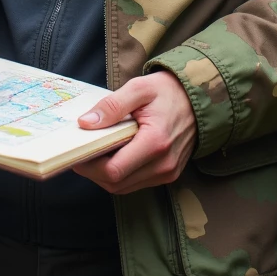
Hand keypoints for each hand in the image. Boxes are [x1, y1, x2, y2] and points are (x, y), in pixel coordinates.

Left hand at [73, 71, 197, 194]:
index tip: (77, 151)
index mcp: (156, 142)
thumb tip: (85, 123)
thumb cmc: (168, 91)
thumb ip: (112, 106)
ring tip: (97, 152)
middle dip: (93, 171)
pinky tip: (114, 155)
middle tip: (82, 151)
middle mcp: (164, 164)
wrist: (199, 98)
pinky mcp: (169, 174)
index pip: (113, 170)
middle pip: (115, 183)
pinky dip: (120, 175)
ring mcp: (168, 172)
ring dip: (105, 175)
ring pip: (124, 187)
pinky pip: (136, 183)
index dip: (89, 165)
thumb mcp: (139, 88)